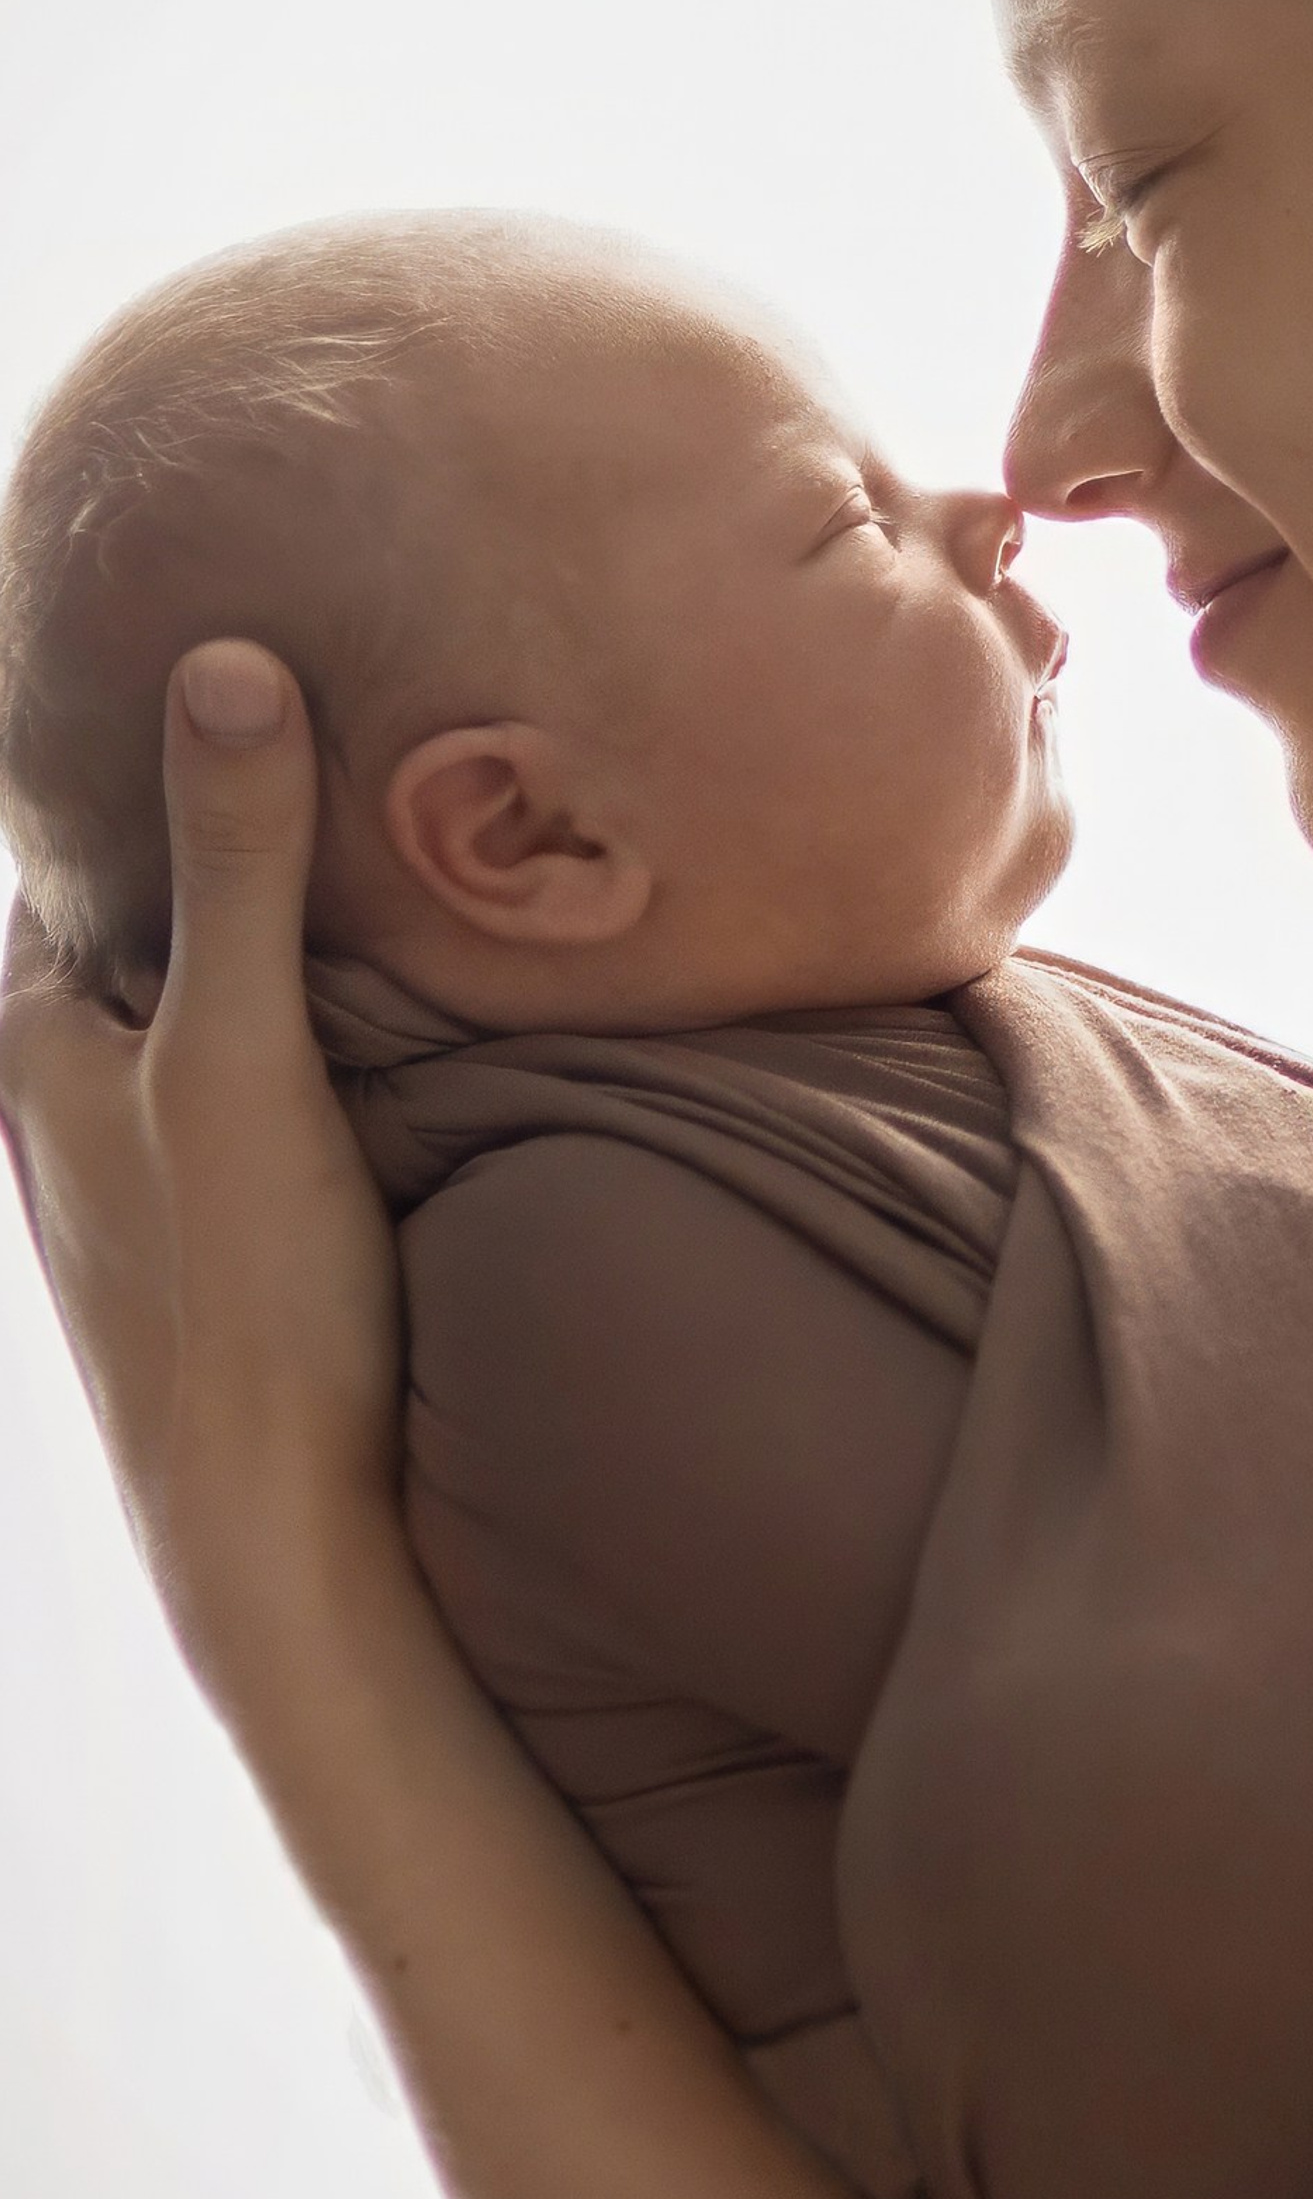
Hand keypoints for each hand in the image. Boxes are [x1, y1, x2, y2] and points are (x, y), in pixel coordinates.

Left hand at [0, 642, 403, 1703]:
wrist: (277, 1537)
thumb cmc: (243, 1299)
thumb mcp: (242, 1055)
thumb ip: (237, 866)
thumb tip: (221, 662)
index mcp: (33, 1040)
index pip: (69, 849)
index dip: (137, 756)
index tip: (231, 661)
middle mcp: (66, 1101)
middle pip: (144, 923)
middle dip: (222, 840)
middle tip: (340, 731)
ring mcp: (140, 1171)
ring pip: (203, 1010)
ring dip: (278, 943)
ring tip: (386, 850)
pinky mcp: (218, 1229)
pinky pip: (252, 1083)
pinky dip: (307, 1027)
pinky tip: (391, 1015)